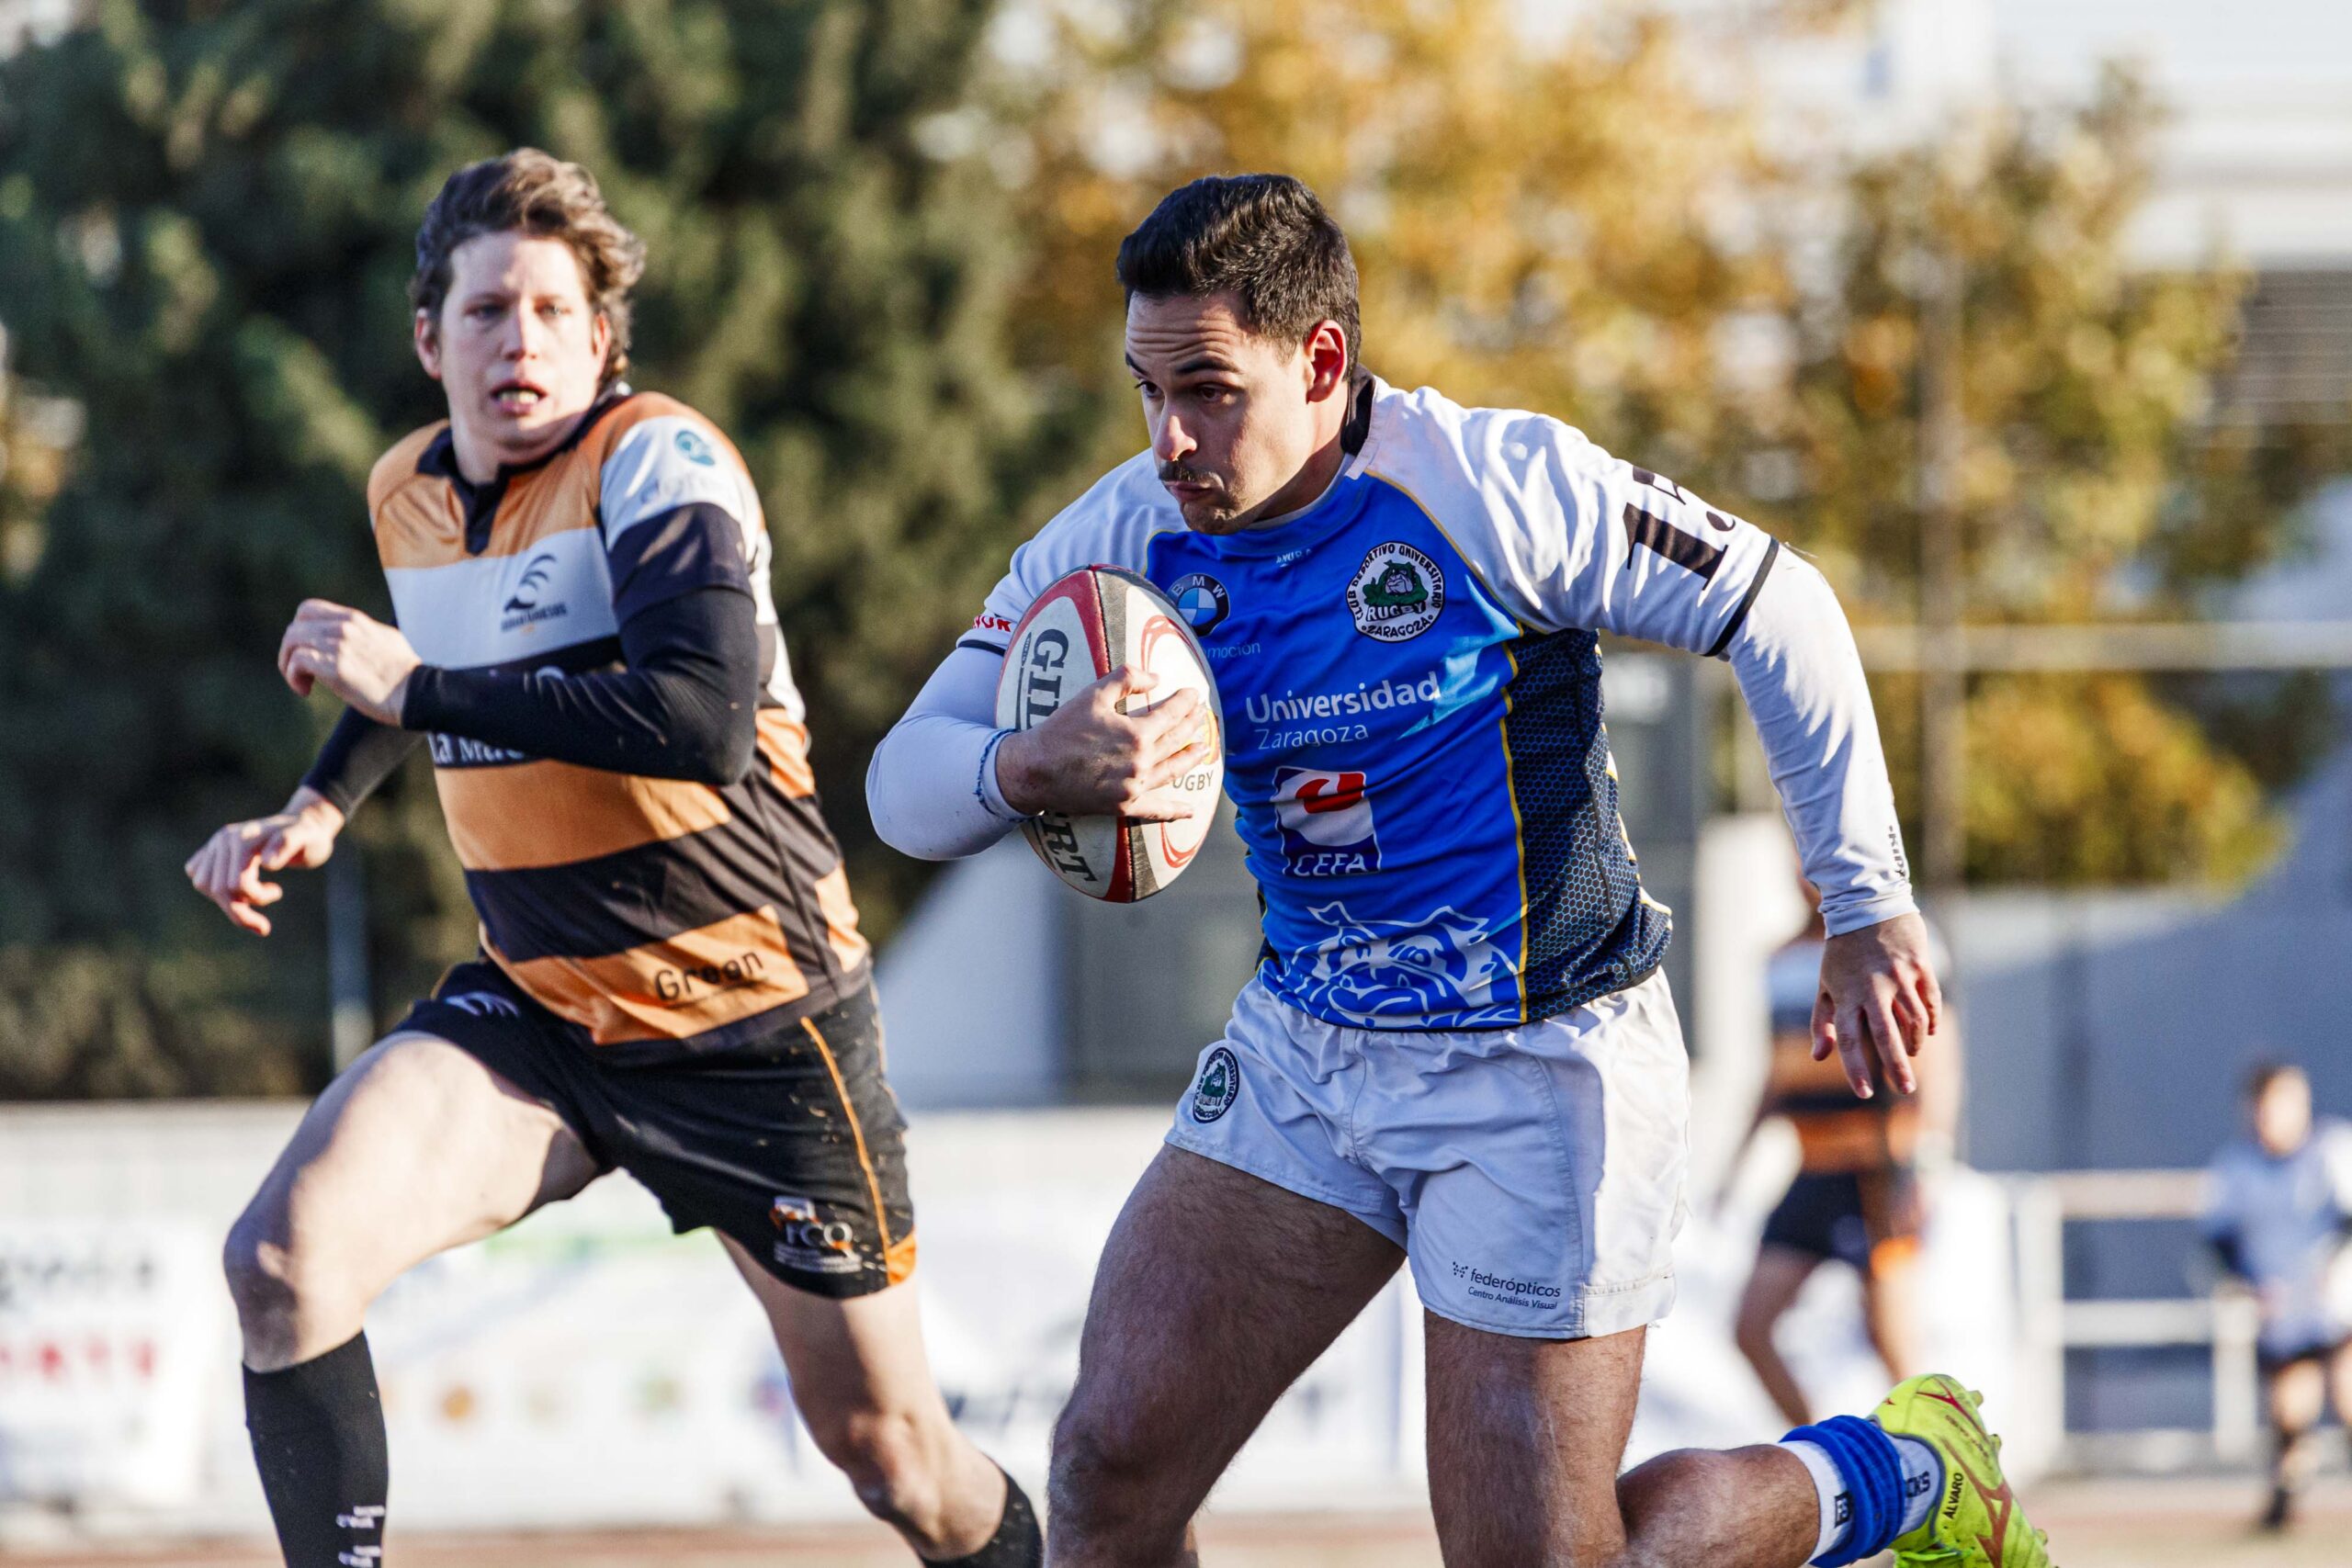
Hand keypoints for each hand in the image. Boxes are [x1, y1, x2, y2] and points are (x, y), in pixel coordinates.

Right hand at [184, 788, 345, 935]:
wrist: (303, 824)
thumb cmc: (309, 835)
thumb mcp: (310, 838)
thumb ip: (289, 844)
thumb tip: (268, 863)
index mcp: (243, 838)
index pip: (236, 883)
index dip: (256, 898)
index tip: (278, 893)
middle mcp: (224, 839)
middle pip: (217, 889)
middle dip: (241, 910)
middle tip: (266, 912)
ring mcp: (216, 845)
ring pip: (204, 885)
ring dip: (229, 901)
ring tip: (255, 896)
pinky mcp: (213, 852)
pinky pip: (200, 878)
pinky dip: (217, 892)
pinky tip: (240, 891)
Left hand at [279, 599, 420, 724]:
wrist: (416, 692)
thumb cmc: (405, 674)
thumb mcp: (386, 639)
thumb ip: (364, 634)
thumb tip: (356, 639)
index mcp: (355, 619)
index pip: (308, 609)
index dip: (299, 629)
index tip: (307, 650)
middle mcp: (344, 627)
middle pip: (295, 627)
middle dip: (289, 650)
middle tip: (299, 671)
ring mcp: (339, 646)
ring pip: (292, 642)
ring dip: (288, 665)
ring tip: (301, 683)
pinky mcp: (335, 667)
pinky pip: (298, 661)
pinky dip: (293, 676)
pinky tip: (305, 690)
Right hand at [996, 666, 1216, 821]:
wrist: (1035, 770)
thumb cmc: (1061, 729)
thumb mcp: (1093, 694)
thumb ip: (1127, 679)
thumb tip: (1157, 677)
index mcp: (1137, 734)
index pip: (1172, 714)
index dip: (1186, 702)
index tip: (1194, 693)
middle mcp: (1141, 763)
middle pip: (1177, 741)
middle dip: (1194, 725)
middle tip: (1202, 715)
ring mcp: (1134, 787)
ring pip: (1173, 771)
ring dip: (1191, 759)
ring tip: (1203, 749)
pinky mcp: (1123, 806)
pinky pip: (1155, 810)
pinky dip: (1174, 811)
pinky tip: (1190, 810)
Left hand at [1812, 910, 1941, 1098]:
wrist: (1867, 906)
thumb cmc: (1842, 953)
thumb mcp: (1826, 984)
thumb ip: (1823, 1021)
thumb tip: (1819, 1056)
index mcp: (1845, 994)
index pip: (1848, 1038)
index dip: (1855, 1067)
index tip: (1863, 1093)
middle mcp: (1871, 987)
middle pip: (1884, 1034)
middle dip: (1895, 1066)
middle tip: (1905, 1090)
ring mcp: (1897, 976)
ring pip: (1913, 1019)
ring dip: (1914, 1042)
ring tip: (1912, 1055)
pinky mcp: (1919, 966)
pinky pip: (1930, 1000)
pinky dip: (1930, 1020)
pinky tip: (1927, 1031)